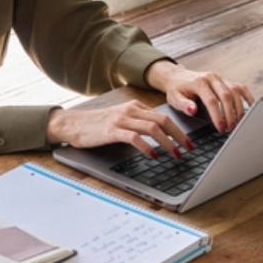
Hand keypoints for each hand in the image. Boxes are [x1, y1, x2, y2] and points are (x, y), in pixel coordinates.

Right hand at [46, 102, 190, 157]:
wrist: (72, 124)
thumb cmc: (96, 125)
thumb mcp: (120, 120)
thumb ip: (137, 123)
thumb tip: (159, 137)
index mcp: (135, 107)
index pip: (163, 116)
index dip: (179, 129)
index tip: (189, 142)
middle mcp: (130, 110)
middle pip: (163, 120)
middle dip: (179, 135)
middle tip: (189, 149)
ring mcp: (121, 119)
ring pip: (152, 128)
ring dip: (168, 142)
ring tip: (176, 154)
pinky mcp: (111, 130)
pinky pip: (134, 137)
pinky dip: (147, 147)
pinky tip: (153, 156)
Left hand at [145, 62, 254, 132]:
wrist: (177, 76)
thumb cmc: (177, 89)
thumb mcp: (174, 98)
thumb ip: (183, 104)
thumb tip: (192, 110)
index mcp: (199, 82)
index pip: (211, 100)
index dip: (217, 115)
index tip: (220, 128)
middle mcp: (212, 78)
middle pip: (226, 96)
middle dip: (231, 114)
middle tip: (231, 129)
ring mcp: (221, 79)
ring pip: (235, 92)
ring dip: (239, 109)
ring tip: (239, 123)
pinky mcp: (226, 81)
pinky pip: (240, 87)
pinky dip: (247, 97)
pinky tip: (251, 108)